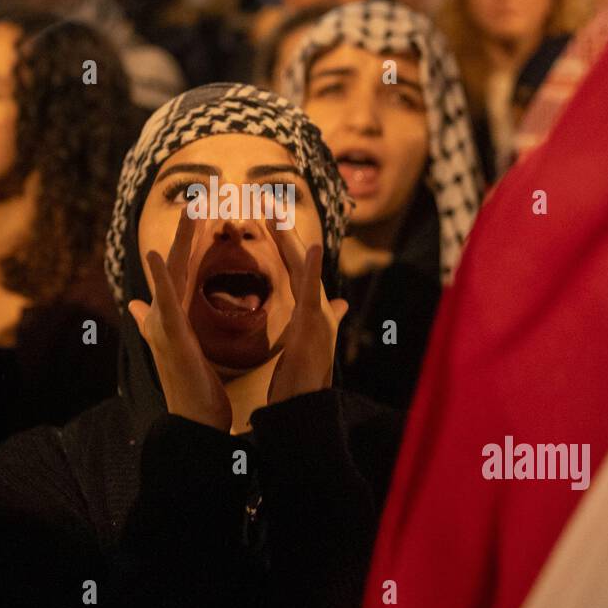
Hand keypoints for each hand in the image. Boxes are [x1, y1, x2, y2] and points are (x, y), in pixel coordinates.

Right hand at [127, 208, 231, 431]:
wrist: (192, 421)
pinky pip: (165, 302)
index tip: (206, 208)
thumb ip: (151, 323)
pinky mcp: (170, 336)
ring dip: (181, 238)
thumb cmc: (189, 388)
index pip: (185, 267)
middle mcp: (166, 314)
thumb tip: (133, 305)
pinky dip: (159, 277)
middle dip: (191, 226)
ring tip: (192, 206)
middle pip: (179, 261)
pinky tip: (156, 252)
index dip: (193, 237)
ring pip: (174, 273)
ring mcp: (165, 324)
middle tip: (205, 190)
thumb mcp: (176, 348)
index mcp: (175, 313)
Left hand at [265, 217, 347, 404]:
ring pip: (303, 268)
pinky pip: (312, 293)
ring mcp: (318, 315)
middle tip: (266, 197)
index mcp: (309, 309)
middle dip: (283, 229)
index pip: (294, 265)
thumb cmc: (302, 381)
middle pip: (298, 259)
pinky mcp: (314, 327)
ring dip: (291, 237)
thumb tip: (341, 303)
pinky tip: (312, 246)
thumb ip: (325, 319)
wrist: (304, 410)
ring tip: (277, 209)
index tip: (268, 212)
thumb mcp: (307, 344)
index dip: (283, 238)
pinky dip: (313, 269)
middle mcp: (317, 307)